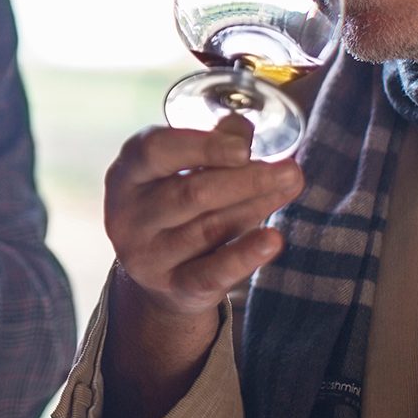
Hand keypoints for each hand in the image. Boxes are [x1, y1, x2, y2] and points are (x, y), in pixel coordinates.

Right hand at [105, 117, 302, 318]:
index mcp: (126, 174)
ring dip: (255, 206)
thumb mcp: (180, 170)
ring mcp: (146, 256)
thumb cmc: (174, 205)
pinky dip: (245, 255)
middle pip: (190, 193)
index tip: (244, 147)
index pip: (156, 151)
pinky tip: (273, 239)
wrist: (157, 276)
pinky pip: (212, 272)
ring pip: (208, 229)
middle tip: (290, 169)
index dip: (202, 147)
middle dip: (245, 179)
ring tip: (291, 186)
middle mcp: (128, 215)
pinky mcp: (172, 288)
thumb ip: (212, 145)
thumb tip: (241, 129)